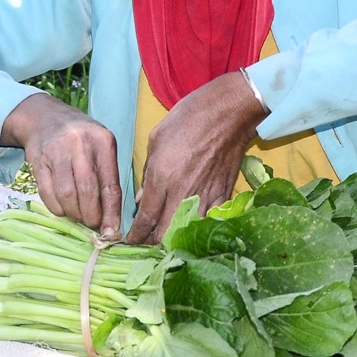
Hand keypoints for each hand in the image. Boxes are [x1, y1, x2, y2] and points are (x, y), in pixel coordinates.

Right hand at [0, 92, 122, 235]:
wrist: (44, 117)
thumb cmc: (80, 138)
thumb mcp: (101, 147)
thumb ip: (108, 176)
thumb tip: (112, 217)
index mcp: (102, 141)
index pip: (110, 185)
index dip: (111, 213)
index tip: (112, 231)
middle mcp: (80, 144)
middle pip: (88, 191)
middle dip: (91, 216)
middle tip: (93, 225)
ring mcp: (56, 152)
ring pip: (67, 194)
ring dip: (73, 213)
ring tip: (78, 217)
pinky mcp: (38, 161)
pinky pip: (47, 192)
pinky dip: (56, 208)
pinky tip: (62, 209)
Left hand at [126, 71, 269, 244]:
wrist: (228, 113)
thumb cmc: (188, 119)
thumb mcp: (156, 140)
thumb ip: (147, 174)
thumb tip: (142, 200)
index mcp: (162, 177)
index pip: (145, 218)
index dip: (135, 235)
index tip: (128, 243)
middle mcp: (182, 192)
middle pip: (164, 234)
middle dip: (151, 243)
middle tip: (144, 243)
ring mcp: (205, 196)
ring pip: (186, 232)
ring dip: (173, 239)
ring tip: (164, 240)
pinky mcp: (223, 195)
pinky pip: (206, 221)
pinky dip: (196, 228)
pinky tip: (188, 228)